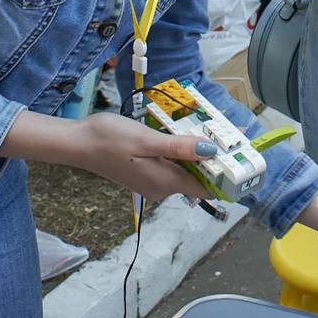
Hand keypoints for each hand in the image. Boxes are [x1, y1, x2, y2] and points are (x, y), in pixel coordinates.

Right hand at [0, 110, 213, 201]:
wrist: (77, 142)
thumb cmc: (109, 139)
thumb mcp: (147, 140)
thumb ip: (179, 148)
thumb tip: (210, 153)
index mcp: (164, 183)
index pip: (205, 187)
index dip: (225, 173)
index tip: (240, 155)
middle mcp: (161, 188)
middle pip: (197, 177)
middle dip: (213, 158)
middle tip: (227, 132)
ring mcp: (152, 182)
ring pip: (184, 169)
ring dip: (196, 152)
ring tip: (208, 129)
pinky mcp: (145, 173)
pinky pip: (171, 165)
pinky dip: (180, 151)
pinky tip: (181, 133)